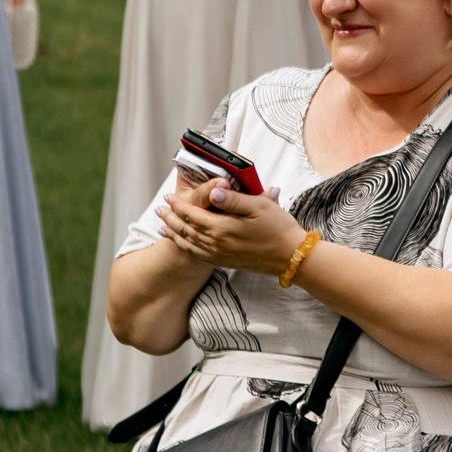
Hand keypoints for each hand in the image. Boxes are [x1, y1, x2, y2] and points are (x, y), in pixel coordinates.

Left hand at [157, 176, 307, 273]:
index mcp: (222, 228)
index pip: (192, 214)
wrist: (292, 257)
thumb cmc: (279, 229)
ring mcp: (220, 255)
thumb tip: (214, 190)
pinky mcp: (225, 262)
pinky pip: (198, 255)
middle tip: (160, 209)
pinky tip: (183, 243)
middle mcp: (217, 244)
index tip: (168, 197)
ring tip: (162, 226)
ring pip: (189, 243)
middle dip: (171, 218)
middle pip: (186, 229)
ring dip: (174, 233)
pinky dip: (186, 247)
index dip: (178, 205)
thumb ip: (233, 198)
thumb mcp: (259, 206)